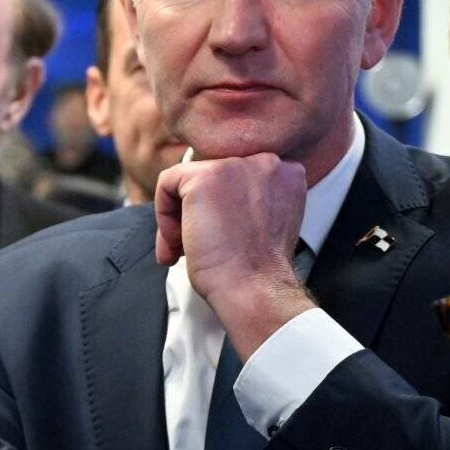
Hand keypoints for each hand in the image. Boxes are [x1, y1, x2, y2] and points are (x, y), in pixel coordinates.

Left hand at [154, 154, 311, 355]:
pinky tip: (177, 242)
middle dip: (194, 212)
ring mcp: (236, 166)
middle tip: (189, 245)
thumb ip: (248, 198)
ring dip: (178, 218)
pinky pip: (167, 182)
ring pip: (186, 181)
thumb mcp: (264, 221)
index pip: (234, 176)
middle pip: (210, 176)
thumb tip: (213, 195)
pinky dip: (163, 214)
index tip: (216, 235)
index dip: (218, 207)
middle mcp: (267, 161)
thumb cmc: (256, 268)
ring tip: (181, 249)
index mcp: (286, 173)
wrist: (254, 287)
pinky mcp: (205, 176)